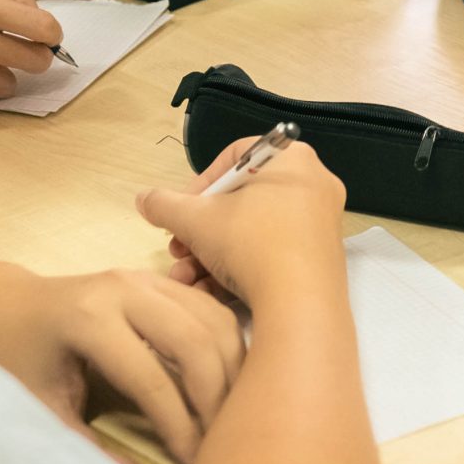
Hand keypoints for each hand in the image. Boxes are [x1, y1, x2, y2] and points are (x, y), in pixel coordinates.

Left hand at [0, 264, 243, 463]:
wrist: (6, 306)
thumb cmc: (18, 359)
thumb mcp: (41, 410)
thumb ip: (87, 449)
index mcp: (88, 319)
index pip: (150, 378)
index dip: (177, 425)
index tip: (192, 462)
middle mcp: (122, 288)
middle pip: (194, 341)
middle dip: (215, 397)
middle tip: (222, 440)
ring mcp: (144, 277)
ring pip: (213, 320)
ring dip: (231, 370)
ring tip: (231, 415)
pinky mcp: (158, 279)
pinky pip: (210, 309)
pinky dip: (227, 346)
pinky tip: (227, 382)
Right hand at [136, 138, 348, 307]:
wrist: (300, 305)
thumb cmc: (250, 243)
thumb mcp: (197, 220)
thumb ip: (165, 204)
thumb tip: (144, 198)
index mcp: (292, 159)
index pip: (235, 158)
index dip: (199, 186)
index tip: (179, 214)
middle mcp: (312, 184)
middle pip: (241, 201)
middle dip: (200, 231)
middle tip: (179, 250)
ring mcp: (319, 224)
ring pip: (252, 233)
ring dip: (210, 256)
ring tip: (186, 279)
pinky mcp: (319, 259)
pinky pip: (271, 254)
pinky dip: (238, 270)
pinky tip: (209, 293)